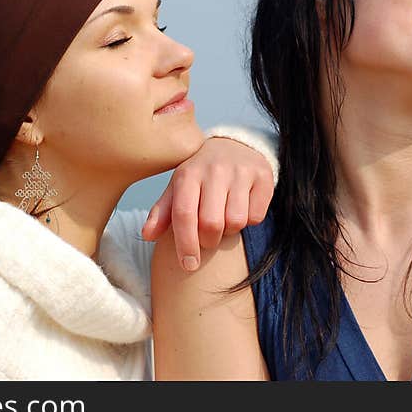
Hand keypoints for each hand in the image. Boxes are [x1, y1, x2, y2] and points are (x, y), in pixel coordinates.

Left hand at [140, 137, 273, 270]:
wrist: (233, 146)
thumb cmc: (200, 175)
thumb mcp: (178, 188)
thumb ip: (162, 212)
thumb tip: (147, 236)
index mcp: (188, 173)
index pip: (184, 214)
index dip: (185, 244)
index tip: (188, 265)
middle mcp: (214, 169)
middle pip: (211, 223)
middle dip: (209, 240)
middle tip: (208, 237)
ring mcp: (241, 171)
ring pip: (236, 221)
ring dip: (230, 230)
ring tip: (224, 219)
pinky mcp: (264, 176)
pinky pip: (256, 216)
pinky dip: (249, 221)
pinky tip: (242, 208)